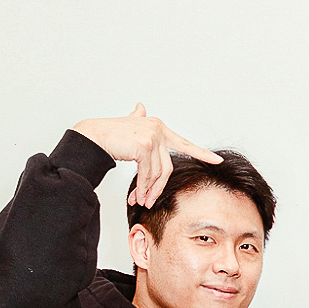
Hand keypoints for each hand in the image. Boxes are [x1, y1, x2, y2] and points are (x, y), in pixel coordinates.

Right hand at [71, 103, 222, 208]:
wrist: (91, 136)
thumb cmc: (109, 133)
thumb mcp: (129, 124)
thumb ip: (138, 117)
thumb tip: (141, 106)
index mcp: (159, 126)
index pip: (183, 143)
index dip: (200, 152)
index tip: (217, 160)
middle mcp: (158, 130)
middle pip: (167, 166)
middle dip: (159, 186)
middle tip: (151, 200)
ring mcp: (152, 137)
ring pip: (157, 172)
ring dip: (148, 190)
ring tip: (141, 201)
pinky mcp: (144, 147)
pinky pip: (147, 173)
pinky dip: (143, 186)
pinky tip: (138, 195)